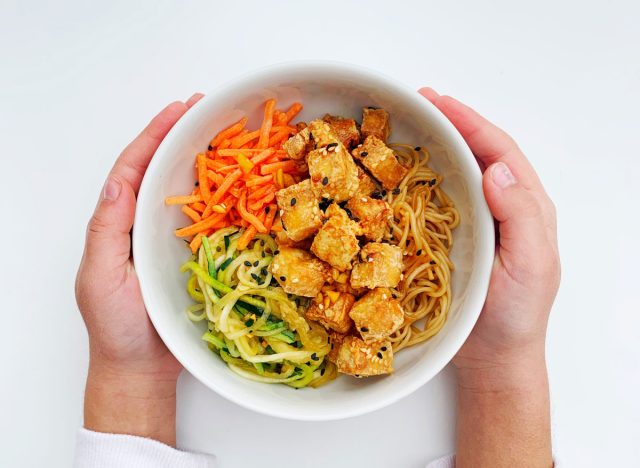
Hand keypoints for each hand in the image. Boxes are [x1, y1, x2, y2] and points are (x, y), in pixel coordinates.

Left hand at [75, 93, 202, 445]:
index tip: (177, 110)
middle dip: (180, 136)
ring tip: (225, 132)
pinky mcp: (195, 257)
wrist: (142, 369)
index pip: (133, 169)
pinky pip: (211, 221)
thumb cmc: (117, 328)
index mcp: (118, 223)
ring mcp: (170, 240)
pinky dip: (224, 198)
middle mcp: (144, 224)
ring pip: (187, 190)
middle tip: (206, 109)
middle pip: (161, 170)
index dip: (153, 136)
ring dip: (204, 160)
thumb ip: (106, 231)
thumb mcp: (101, 278)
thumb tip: (117, 184)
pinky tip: (242, 183)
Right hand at [420, 88, 558, 466]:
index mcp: (526, 208)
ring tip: (408, 125)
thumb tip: (497, 170)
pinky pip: (439, 201)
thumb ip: (521, 217)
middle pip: (479, 154)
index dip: (471, 123)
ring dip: (435, 145)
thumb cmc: (515, 316)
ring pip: (459, 173)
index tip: (439, 103)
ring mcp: (478, 223)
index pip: (500, 153)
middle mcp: (502, 209)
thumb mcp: (530, 266)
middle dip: (451, 124)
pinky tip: (403, 172)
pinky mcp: (455, 240)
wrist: (494, 358)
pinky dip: (422, 179)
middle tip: (419, 103)